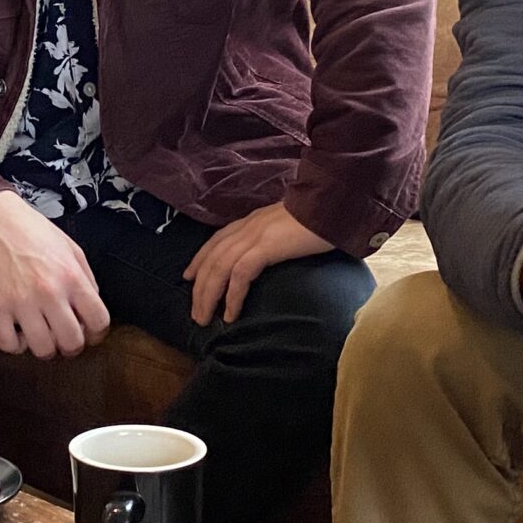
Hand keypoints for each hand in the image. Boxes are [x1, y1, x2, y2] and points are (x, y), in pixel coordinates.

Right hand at [0, 191, 110, 359]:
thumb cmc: (32, 232)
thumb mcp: (71, 249)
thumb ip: (86, 280)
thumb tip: (91, 311)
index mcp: (72, 276)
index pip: (99, 321)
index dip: (97, 332)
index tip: (89, 332)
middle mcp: (48, 292)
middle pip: (71, 342)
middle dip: (72, 345)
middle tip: (65, 338)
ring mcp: (20, 302)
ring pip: (42, 350)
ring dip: (45, 348)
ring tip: (41, 335)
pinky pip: (8, 345)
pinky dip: (15, 345)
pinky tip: (18, 332)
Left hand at [182, 201, 332, 325]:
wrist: (334, 204)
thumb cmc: (320, 218)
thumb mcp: (289, 227)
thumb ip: (276, 237)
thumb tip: (275, 252)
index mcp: (251, 221)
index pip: (216, 240)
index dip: (199, 259)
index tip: (189, 277)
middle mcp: (247, 227)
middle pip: (212, 258)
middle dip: (199, 287)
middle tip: (195, 312)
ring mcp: (255, 235)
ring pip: (219, 268)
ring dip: (208, 296)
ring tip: (204, 318)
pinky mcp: (266, 246)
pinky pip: (240, 274)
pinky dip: (232, 296)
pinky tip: (230, 314)